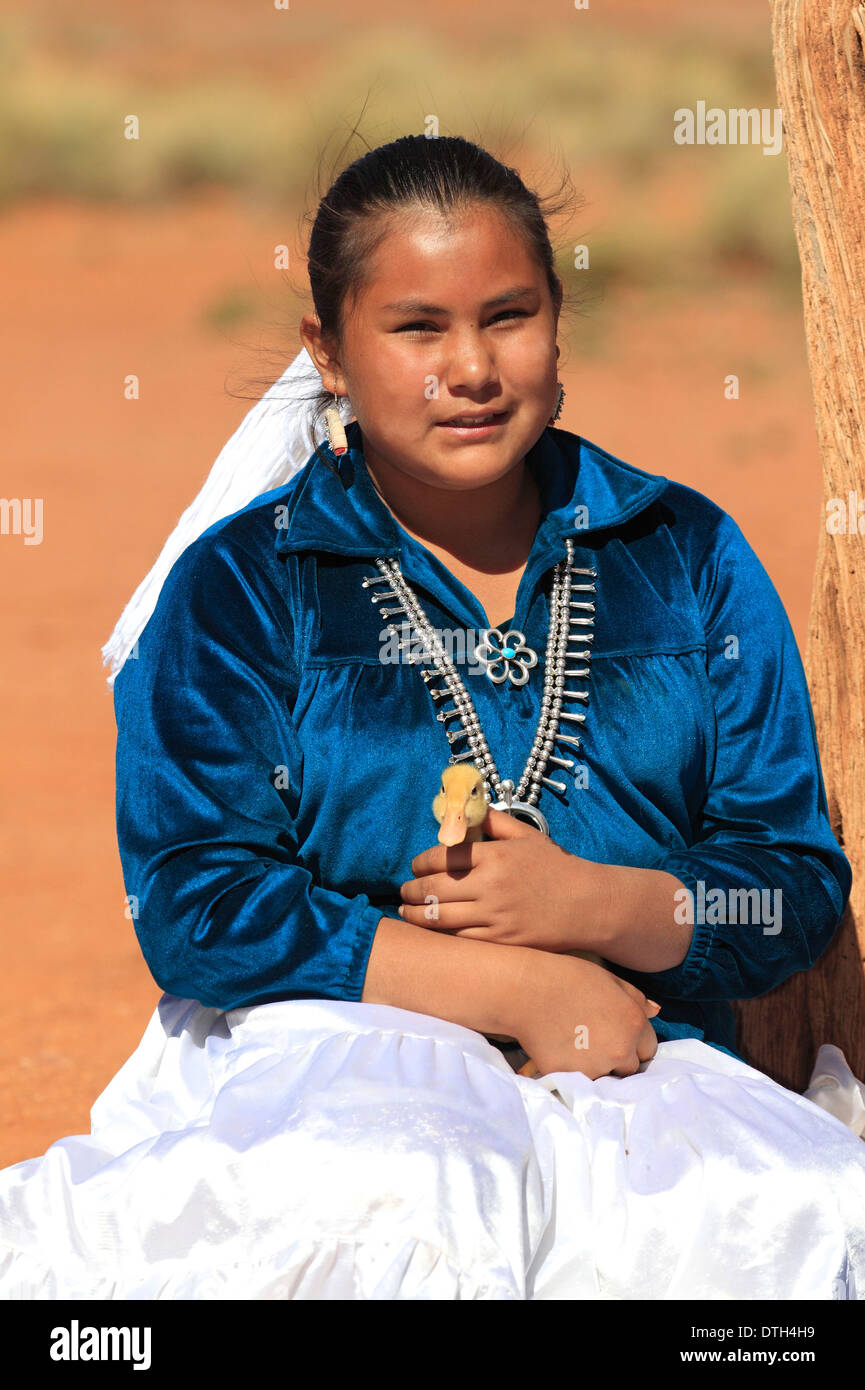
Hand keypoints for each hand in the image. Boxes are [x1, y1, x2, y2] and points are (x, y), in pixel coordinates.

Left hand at [397, 806, 612, 954]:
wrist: (588, 905)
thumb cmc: (558, 867)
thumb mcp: (528, 836)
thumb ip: (496, 822)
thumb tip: (470, 810)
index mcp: (495, 856)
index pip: (443, 856)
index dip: (421, 862)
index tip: (415, 865)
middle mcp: (491, 885)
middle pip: (435, 888)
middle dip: (411, 890)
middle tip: (404, 890)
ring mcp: (495, 916)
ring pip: (440, 917)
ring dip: (416, 914)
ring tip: (407, 912)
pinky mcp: (500, 940)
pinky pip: (459, 938)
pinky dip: (439, 934)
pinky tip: (431, 930)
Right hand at [512, 952, 660, 1078]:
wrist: (526, 990)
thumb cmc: (567, 977)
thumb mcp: (608, 979)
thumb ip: (636, 998)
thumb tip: (657, 1012)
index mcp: (634, 1024)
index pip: (649, 1049)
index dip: (633, 1042)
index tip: (617, 1036)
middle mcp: (621, 1050)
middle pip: (630, 1068)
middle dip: (618, 1059)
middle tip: (595, 1043)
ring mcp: (597, 1067)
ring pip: (606, 1078)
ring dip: (598, 1068)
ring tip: (578, 1047)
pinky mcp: (572, 1078)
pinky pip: (580, 1082)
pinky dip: (575, 1072)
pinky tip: (562, 1053)